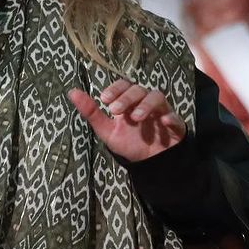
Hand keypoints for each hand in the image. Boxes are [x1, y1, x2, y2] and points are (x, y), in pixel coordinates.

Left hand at [67, 79, 186, 162]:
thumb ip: (91, 112)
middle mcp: (145, 103)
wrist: (149, 163)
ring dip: (146, 104)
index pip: (123, 85)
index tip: (104, 100)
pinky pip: (176, 117)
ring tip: (136, 118)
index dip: (115, 89)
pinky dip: (171, 117)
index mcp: (129, 102)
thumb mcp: (106, 130)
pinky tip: (164, 122)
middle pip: (139, 89)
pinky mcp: (175, 126)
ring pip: (157, 97)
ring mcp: (160, 112)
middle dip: (127, 97)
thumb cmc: (128, 143)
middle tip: (116, 110)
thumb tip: (72, 92)